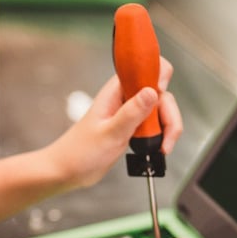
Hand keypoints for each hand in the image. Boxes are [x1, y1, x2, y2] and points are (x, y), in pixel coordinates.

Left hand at [45, 57, 182, 189]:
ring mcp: (130, 112)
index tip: (161, 94)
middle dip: (168, 115)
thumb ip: (131, 113)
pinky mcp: (133, 127)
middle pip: (161, 93)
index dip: (158, 74)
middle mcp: (125, 98)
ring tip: (161, 147)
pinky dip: (161, 136)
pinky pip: (155, 125)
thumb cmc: (79, 152)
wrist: (68, 170)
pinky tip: (156, 148)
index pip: (145, 66)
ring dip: (167, 128)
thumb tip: (152, 92)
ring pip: (161, 110)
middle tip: (164, 138)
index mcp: (116, 91)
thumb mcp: (109, 134)